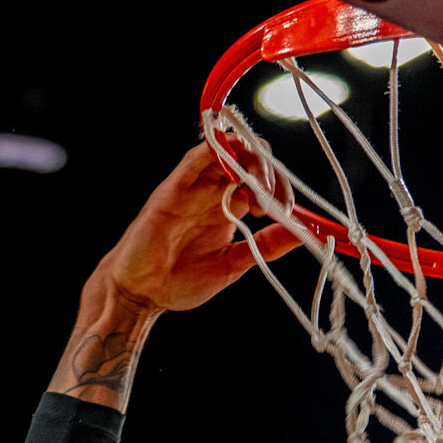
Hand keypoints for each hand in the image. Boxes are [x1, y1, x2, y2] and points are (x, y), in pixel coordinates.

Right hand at [47, 145, 299, 411]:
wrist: (140, 293)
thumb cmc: (178, 282)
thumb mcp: (232, 265)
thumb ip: (265, 246)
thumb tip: (303, 233)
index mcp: (228, 208)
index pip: (262, 181)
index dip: (281, 189)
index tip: (289, 214)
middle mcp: (212, 192)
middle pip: (250, 160)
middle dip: (272, 174)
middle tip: (276, 205)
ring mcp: (194, 187)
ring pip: (229, 151)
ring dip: (253, 162)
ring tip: (260, 192)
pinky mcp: (174, 187)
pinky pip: (198, 156)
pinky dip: (219, 149)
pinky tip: (237, 163)